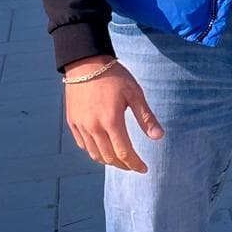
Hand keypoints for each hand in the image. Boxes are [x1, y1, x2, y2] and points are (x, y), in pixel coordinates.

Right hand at [64, 58, 163, 172]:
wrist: (85, 62)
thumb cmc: (113, 75)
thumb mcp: (134, 93)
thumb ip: (145, 117)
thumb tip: (159, 137)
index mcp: (111, 121)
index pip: (125, 152)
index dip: (135, 164)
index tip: (144, 169)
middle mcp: (94, 127)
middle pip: (109, 157)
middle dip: (123, 165)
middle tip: (133, 165)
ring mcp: (81, 126)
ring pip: (94, 154)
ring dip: (109, 161)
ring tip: (120, 160)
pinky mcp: (72, 122)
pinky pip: (83, 145)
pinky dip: (94, 152)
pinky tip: (103, 149)